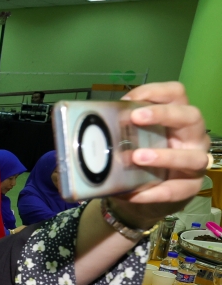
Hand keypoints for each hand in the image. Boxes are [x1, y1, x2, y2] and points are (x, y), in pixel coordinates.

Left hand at [108, 82, 209, 228]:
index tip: (129, 100)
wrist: (144, 192)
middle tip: (135, 117)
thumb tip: (89, 127)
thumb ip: (119, 131)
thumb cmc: (139, 157)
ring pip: (193, 157)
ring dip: (165, 156)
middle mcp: (191, 136)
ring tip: (137, 157)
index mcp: (176, 117)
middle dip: (164, 114)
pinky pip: (177, 190)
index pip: (176, 93)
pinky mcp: (190, 187)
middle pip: (191, 116)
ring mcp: (195, 161)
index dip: (156, 91)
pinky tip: (135, 193)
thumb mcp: (130, 140)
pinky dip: (155, 192)